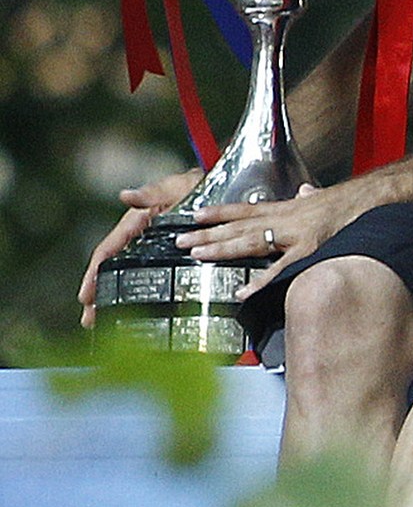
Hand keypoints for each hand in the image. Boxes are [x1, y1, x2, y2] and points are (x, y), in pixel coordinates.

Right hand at [78, 168, 200, 327]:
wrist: (232, 190)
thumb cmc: (203, 185)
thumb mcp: (180, 186)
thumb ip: (155, 192)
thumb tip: (126, 196)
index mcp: (139, 220)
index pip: (110, 248)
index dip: (95, 272)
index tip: (86, 295)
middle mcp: (144, 236)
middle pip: (116, 268)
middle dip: (101, 294)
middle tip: (90, 319)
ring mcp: (158, 248)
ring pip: (131, 276)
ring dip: (116, 298)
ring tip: (104, 321)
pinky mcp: (175, 257)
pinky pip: (153, 277)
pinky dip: (141, 294)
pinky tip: (137, 312)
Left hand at [178, 181, 364, 300]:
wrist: (373, 198)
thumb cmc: (352, 200)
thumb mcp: (325, 196)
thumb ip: (311, 196)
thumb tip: (305, 191)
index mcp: (288, 208)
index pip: (247, 210)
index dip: (220, 212)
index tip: (195, 215)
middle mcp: (286, 218)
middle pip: (240, 226)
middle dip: (209, 232)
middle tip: (180, 240)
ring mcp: (295, 234)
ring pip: (251, 241)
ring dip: (223, 248)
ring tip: (197, 254)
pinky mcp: (309, 249)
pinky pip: (280, 269)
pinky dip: (260, 281)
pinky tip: (242, 292)